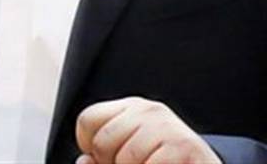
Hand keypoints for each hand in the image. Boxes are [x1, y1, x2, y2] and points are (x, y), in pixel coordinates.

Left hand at [76, 97, 219, 163]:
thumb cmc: (164, 163)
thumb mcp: (130, 157)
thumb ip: (101, 159)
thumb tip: (83, 161)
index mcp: (132, 108)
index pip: (88, 118)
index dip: (90, 146)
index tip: (108, 160)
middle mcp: (149, 110)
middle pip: (102, 141)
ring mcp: (167, 126)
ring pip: (124, 158)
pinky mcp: (183, 146)